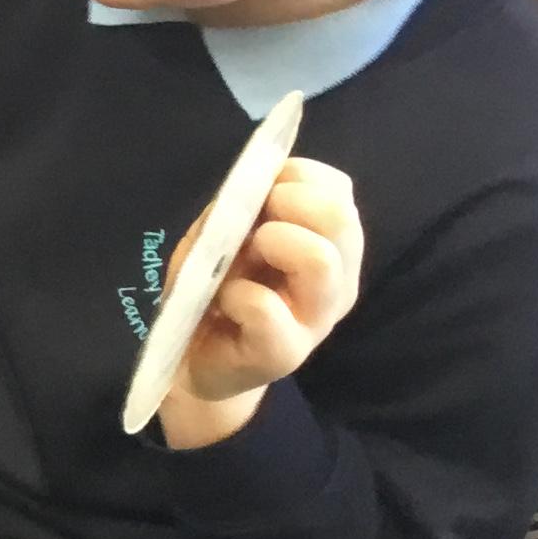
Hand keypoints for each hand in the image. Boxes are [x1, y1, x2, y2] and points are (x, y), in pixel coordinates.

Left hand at [157, 159, 364, 448]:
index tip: (260, 193)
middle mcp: (338, 280)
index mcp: (331, 246)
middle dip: (287, 203)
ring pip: (320, 259)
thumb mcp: (223, 236)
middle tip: (255, 228)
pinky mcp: (285, 354)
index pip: (337, 189)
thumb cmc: (214, 290)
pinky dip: (235, 294)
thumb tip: (256, 179)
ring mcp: (317, 319)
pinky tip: (224, 304)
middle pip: (339, 217)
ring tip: (242, 262)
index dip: (294, 176)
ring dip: (271, 243)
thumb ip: (241, 206)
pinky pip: (265, 307)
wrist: (197, 361)